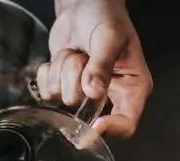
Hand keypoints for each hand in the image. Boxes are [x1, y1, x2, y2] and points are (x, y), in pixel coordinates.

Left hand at [36, 0, 152, 137]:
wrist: (82, 6)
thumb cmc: (106, 18)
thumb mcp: (109, 37)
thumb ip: (101, 65)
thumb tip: (94, 92)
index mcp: (133, 87)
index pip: (127, 124)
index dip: (110, 129)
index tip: (93, 124)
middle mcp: (110, 96)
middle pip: (85, 112)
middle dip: (77, 81)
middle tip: (84, 56)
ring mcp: (84, 94)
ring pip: (62, 99)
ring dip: (63, 70)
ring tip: (76, 52)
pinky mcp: (63, 87)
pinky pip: (46, 92)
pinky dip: (49, 71)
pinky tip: (63, 56)